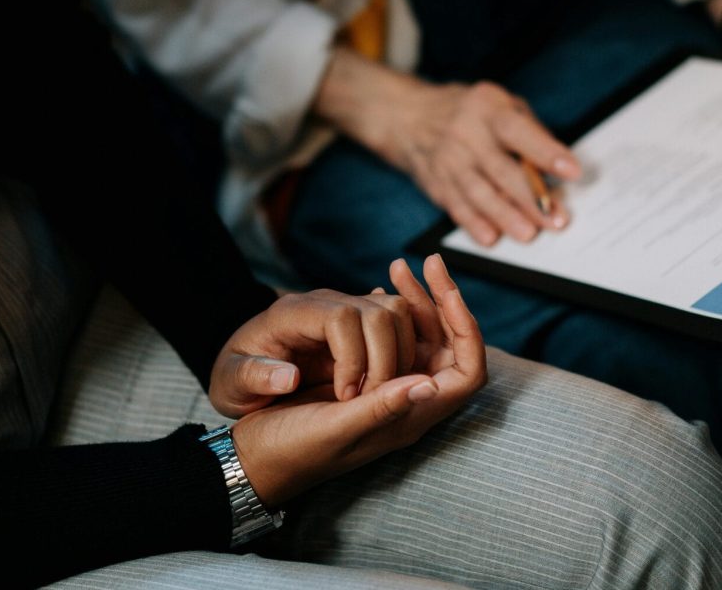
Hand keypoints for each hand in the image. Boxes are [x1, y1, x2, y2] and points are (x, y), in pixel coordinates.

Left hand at [210, 284, 417, 417]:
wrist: (245, 370)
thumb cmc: (236, 379)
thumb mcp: (231, 384)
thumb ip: (253, 377)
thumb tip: (288, 377)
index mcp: (292, 314)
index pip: (342, 317)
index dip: (353, 358)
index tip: (344, 397)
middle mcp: (325, 302)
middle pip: (379, 311)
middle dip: (384, 361)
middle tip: (367, 401)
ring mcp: (347, 308)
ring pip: (397, 313)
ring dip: (400, 357)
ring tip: (377, 395)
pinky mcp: (362, 322)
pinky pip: (399, 323)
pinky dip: (404, 352)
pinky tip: (385, 385)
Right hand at [228, 255, 485, 506]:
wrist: (254, 458)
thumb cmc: (290, 450)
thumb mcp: (335, 430)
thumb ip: (381, 409)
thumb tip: (429, 384)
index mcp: (409, 418)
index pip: (467, 372)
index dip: (466, 329)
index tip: (447, 291)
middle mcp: (406, 401)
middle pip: (449, 347)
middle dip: (441, 304)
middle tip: (427, 264)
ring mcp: (388, 388)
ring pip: (421, 338)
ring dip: (415, 302)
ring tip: (397, 267)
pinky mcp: (366, 376)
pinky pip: (393, 338)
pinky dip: (390, 310)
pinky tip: (380, 287)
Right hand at [314, 49, 580, 246]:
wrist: (408, 116)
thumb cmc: (470, 112)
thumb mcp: (500, 104)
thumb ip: (528, 131)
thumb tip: (557, 169)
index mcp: (487, 108)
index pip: (518, 131)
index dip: (545, 152)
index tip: (572, 171)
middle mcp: (465, 133)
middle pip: (500, 169)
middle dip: (531, 198)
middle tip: (556, 219)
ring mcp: (447, 160)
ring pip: (478, 193)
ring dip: (505, 216)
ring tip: (529, 233)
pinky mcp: (436, 182)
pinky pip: (456, 206)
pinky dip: (473, 224)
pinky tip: (490, 237)